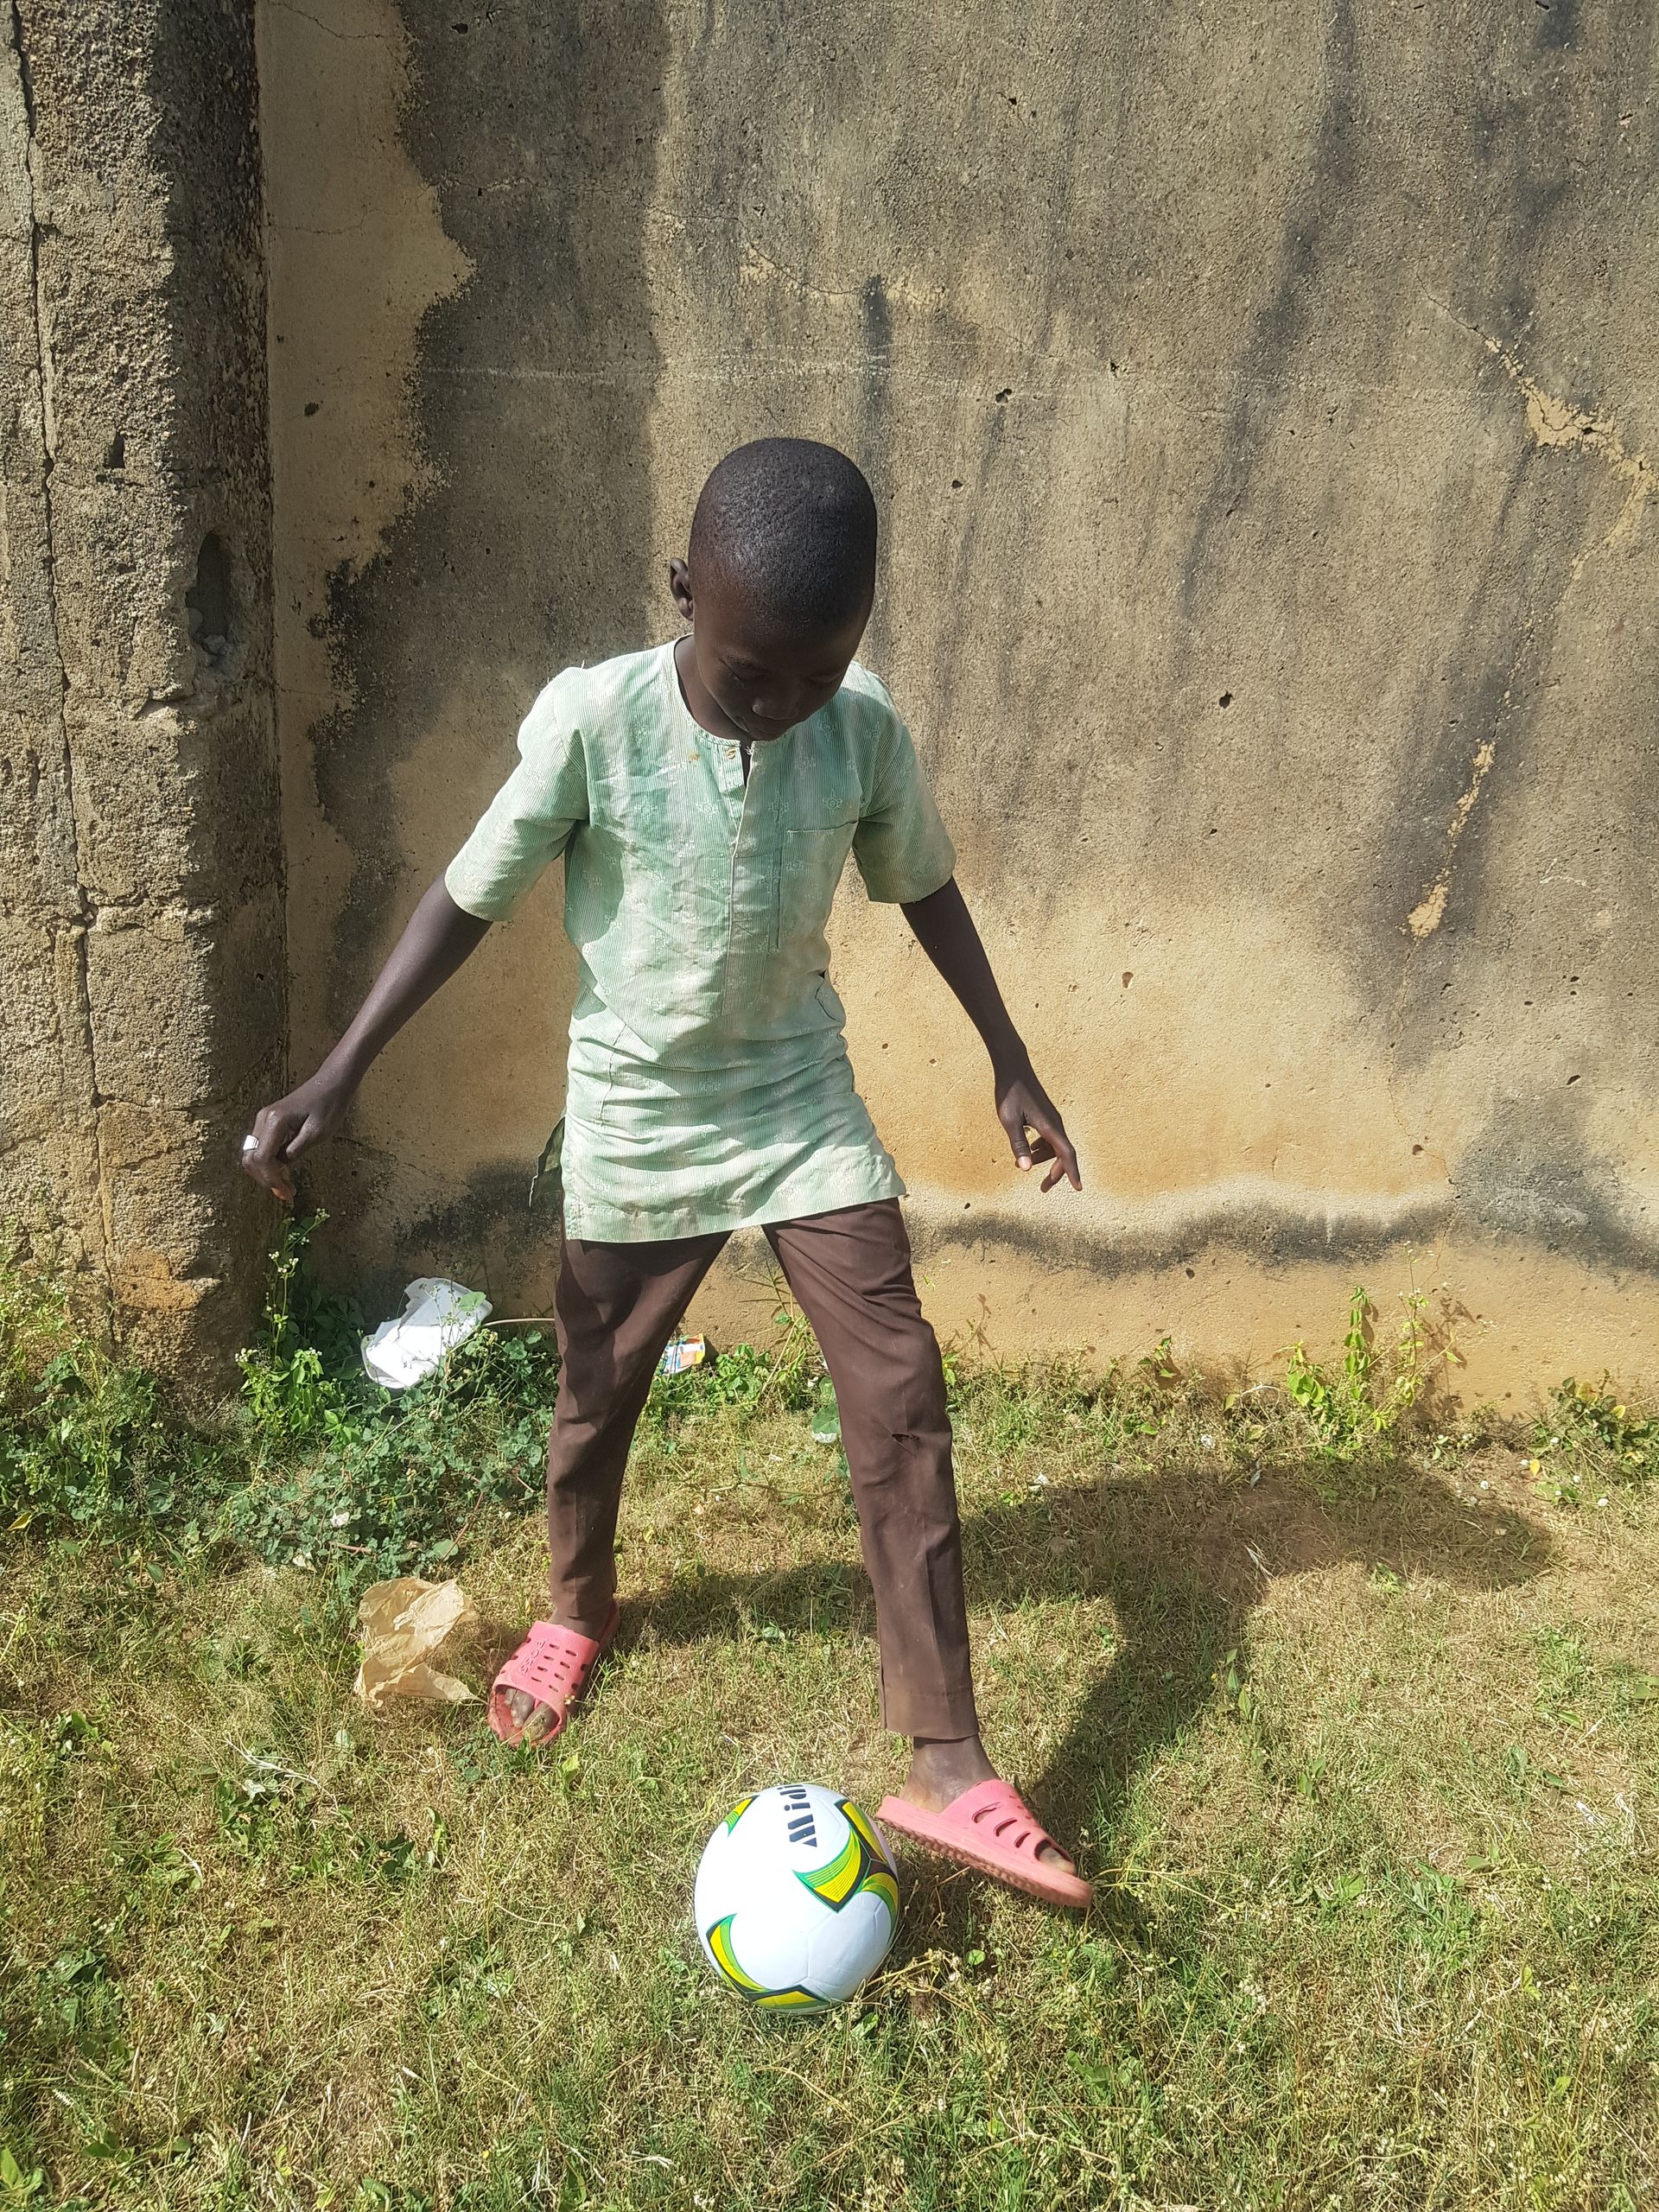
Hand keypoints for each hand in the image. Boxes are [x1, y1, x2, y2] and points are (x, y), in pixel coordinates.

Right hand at [241, 1068, 356, 1202]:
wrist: (331, 1083)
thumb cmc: (329, 1106)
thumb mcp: (317, 1133)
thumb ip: (296, 1151)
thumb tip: (281, 1168)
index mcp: (275, 1121)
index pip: (262, 1158)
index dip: (271, 1179)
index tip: (286, 1193)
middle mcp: (263, 1119)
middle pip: (251, 1159)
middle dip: (266, 1179)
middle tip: (286, 1192)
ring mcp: (263, 1120)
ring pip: (253, 1154)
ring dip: (266, 1173)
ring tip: (287, 1185)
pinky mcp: (268, 1122)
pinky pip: (260, 1147)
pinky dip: (269, 1163)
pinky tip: (284, 1171)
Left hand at [995, 1059, 1081, 1192]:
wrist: (1013, 1069)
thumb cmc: (1010, 1094)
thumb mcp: (1010, 1121)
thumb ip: (1018, 1145)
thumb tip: (1025, 1169)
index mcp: (1050, 1127)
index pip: (1066, 1154)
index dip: (1072, 1172)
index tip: (1078, 1188)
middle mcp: (1055, 1124)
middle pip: (1062, 1154)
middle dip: (1055, 1173)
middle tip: (1043, 1189)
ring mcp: (1051, 1120)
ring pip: (1054, 1147)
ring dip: (1042, 1159)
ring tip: (1020, 1164)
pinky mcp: (1046, 1117)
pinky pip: (1049, 1138)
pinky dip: (1040, 1148)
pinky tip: (1027, 1149)